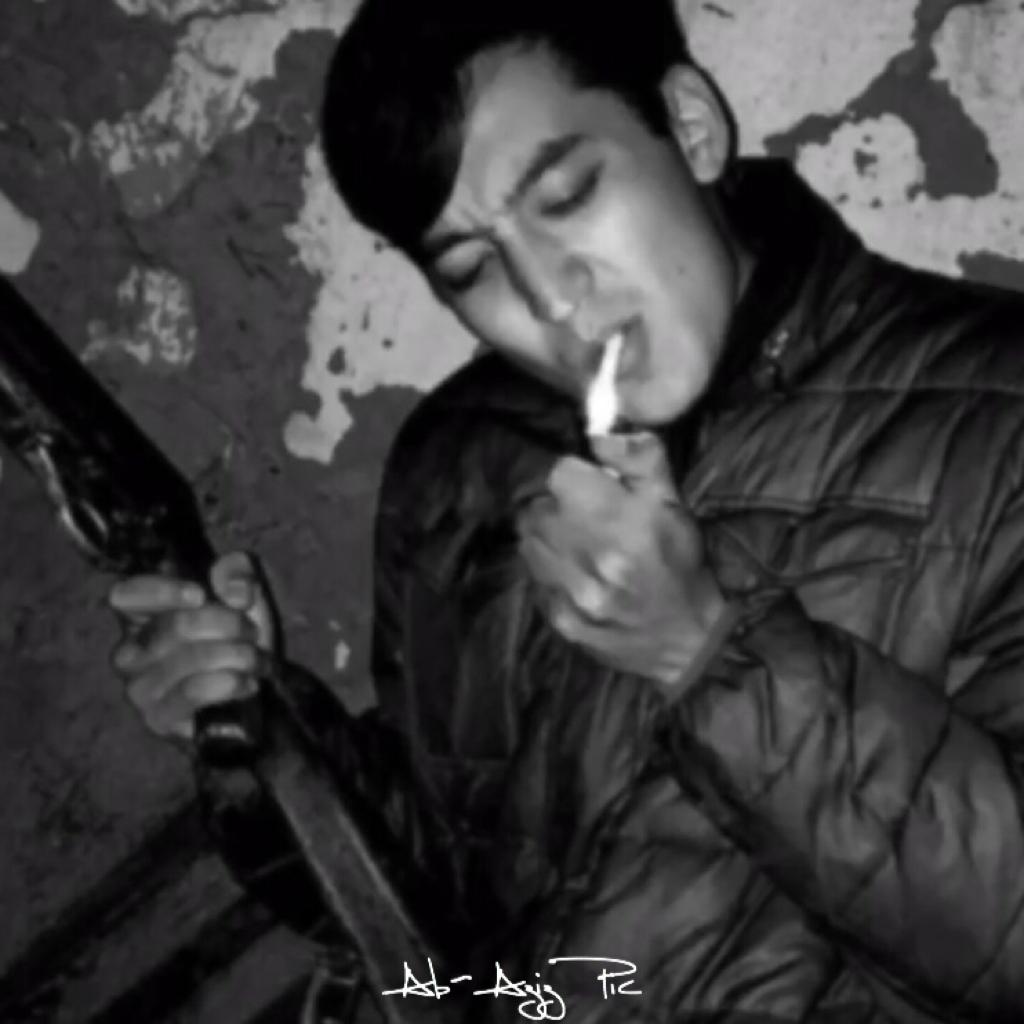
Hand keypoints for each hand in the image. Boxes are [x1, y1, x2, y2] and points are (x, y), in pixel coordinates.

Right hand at [108, 551, 277, 742]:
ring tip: (257, 660)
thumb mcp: (245, 589)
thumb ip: (239, 570)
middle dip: (228, 624)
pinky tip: (248, 682)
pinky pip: (191, 693)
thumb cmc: (239, 633)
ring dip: (237, 655)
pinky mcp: (157, 719)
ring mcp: (139, 688)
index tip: (200, 595)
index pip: (125, 595)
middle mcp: (130, 651)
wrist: (257, 686)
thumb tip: (235, 593)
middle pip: (174, 626)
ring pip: (188, 660)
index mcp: (141, 614)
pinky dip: (228, 683)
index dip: (160, 591)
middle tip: (252, 632)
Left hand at [516, 431, 727, 687]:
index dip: (574, 476)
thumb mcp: (672, 501)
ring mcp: (572, 592)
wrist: (690, 640)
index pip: (559, 474)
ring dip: (547, 538)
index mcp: (618, 518)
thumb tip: (598, 436)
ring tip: (576, 545)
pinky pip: (535, 580)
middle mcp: (589, 555)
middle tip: (583, 518)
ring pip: (529, 544)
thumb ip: (638, 458)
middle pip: (537, 509)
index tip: (591, 488)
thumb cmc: (681, 562)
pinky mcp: (561, 620)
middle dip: (556, 507)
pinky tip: (575, 575)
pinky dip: (549, 572)